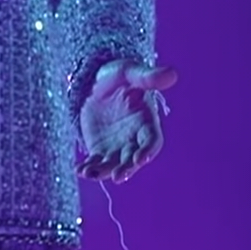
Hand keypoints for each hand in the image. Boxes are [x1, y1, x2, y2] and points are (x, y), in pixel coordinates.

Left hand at [76, 60, 176, 182]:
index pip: (152, 141)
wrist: (94, 81)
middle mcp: (134, 138)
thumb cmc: (117, 75)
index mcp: (147, 122)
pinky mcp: (100, 148)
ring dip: (103, 172)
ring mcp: (117, 146)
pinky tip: (79, 170)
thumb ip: (147, 77)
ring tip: (90, 174)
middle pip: (134, 159)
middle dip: (127, 168)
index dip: (148, 151)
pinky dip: (89, 168)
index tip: (140, 159)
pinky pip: (96, 162)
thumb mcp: (129, 72)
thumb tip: (171, 74)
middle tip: (117, 176)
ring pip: (114, 165)